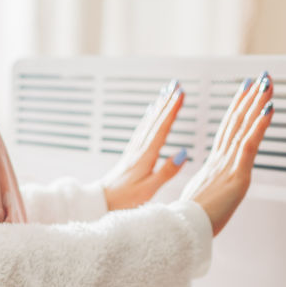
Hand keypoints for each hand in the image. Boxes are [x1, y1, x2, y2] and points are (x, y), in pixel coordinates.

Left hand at [100, 80, 188, 211]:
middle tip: (176, 85)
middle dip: (167, 102)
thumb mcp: (149, 189)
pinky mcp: (130, 154)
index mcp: (145, 156)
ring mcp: (133, 150)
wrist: (101, 201)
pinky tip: (151, 112)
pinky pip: (141, 130)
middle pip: (155, 121)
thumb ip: (167, 172)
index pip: (162, 128)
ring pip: (148, 123)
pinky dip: (148, 118)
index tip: (181, 94)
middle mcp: (139, 149)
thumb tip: (183, 153)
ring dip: (158, 107)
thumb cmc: (125, 199)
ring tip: (166, 92)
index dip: (172, 110)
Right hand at [182, 72, 273, 235]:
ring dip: (257, 103)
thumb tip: (204, 195)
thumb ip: (204, 193)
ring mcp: (228, 166)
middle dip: (248, 99)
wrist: (183, 232)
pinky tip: (268, 108)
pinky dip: (260, 125)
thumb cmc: (188, 223)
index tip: (243, 94)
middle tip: (257, 79)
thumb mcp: (197, 203)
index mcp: (211, 167)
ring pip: (243, 127)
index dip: (236, 111)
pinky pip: (250, 144)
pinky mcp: (237, 175)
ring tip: (266, 83)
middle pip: (235, 123)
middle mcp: (220, 162)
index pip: (226, 133)